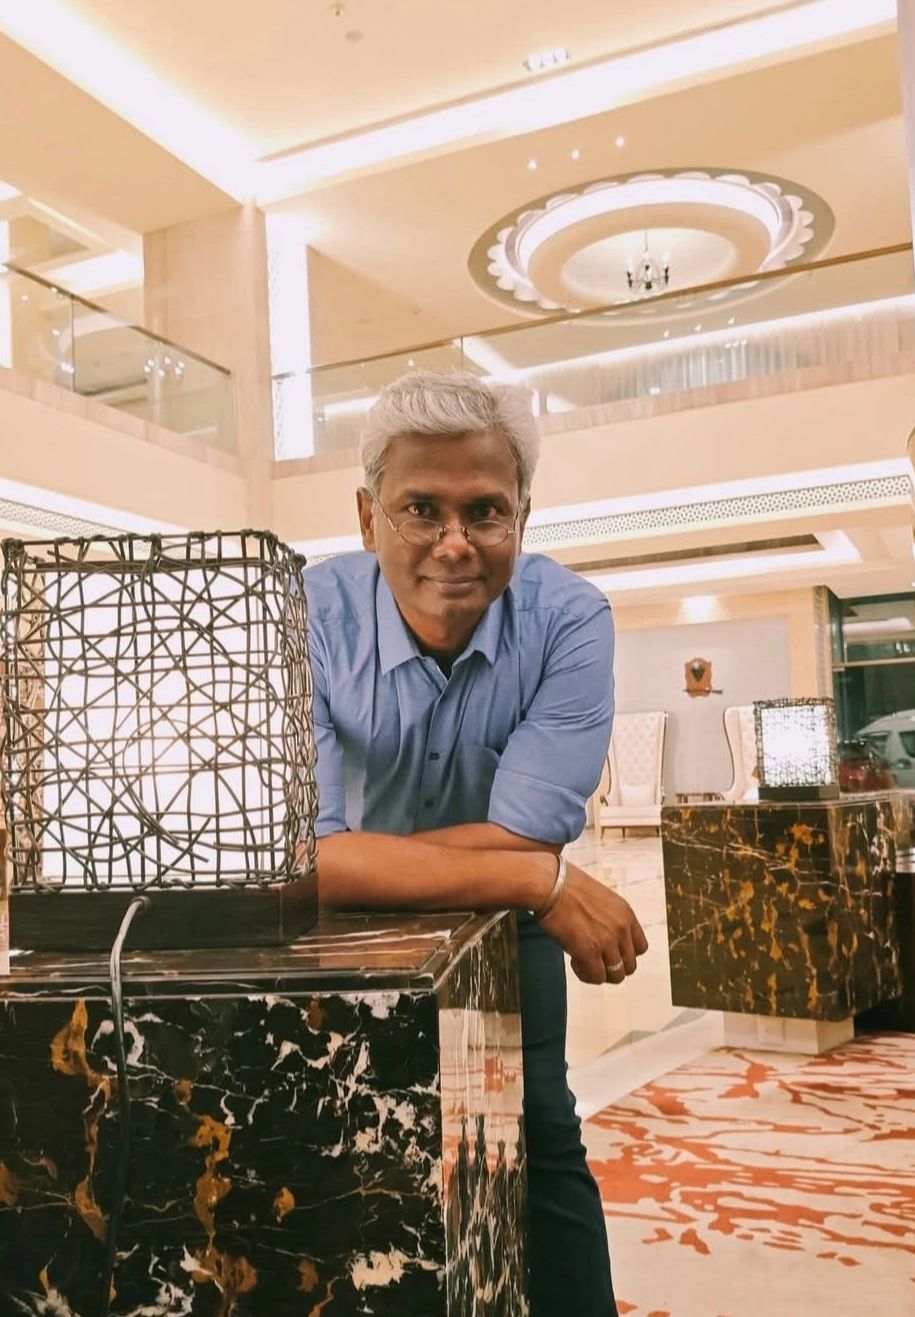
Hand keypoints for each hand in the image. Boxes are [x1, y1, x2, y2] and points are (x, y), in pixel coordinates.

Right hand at [539, 861, 647, 984]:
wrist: (550, 884)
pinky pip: (596, 977)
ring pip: (616, 976)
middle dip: (612, 967)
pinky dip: (585, 974)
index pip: (640, 948)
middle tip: (594, 960)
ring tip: (582, 961)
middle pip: (630, 965)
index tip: (609, 952)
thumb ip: (609, 919)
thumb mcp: (600, 899)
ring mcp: (607, 941)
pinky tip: (574, 961)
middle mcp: (621, 929)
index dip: (624, 954)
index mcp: (626, 914)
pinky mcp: (589, 952)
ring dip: (599, 973)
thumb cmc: (567, 887)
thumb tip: (604, 936)